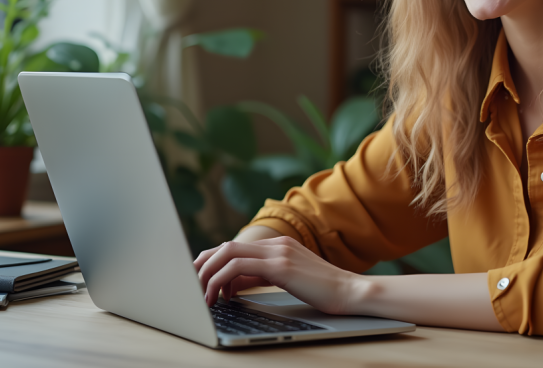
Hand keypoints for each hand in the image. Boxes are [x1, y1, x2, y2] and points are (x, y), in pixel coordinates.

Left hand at [193, 237, 361, 314]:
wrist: (352, 291)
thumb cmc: (323, 291)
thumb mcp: (287, 280)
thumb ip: (259, 277)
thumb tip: (232, 284)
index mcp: (278, 246)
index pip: (235, 248)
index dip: (212, 261)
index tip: (198, 278)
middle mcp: (276, 244)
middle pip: (227, 246)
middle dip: (203, 265)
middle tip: (190, 285)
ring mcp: (279, 252)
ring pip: (229, 253)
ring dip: (208, 274)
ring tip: (200, 295)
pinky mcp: (281, 266)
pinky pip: (240, 267)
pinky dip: (222, 280)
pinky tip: (220, 297)